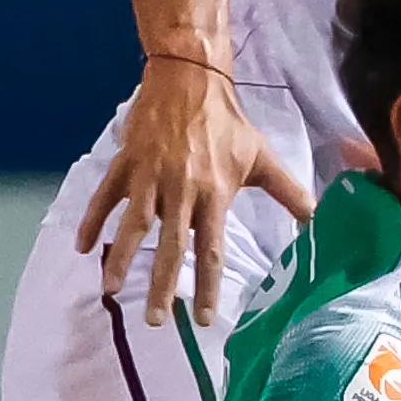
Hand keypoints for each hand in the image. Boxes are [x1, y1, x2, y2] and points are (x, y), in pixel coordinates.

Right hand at [76, 59, 318, 329]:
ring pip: (133, 224)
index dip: (209, 284)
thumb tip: (318, 219)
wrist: (190, 79)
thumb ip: (289, 193)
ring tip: (110, 290)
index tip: (206, 317)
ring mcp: (149, 176)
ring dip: (120, 258)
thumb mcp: (262, 158)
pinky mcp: (126, 162)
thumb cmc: (228, 123)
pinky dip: (92, 221)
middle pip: (170, 246)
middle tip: (155, 320)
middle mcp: (180, 189)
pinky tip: (82, 248)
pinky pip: (105, 196)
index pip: (211, 248)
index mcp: (213, 193)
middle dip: (161, 286)